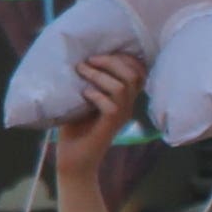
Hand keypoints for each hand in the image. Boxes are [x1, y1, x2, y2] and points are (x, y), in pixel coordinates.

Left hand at [48, 47, 143, 211]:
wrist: (73, 158)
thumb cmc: (75, 125)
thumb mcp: (81, 96)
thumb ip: (87, 80)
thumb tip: (79, 55)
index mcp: (124, 97)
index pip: (138, 71)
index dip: (123, 57)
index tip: (99, 53)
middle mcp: (127, 105)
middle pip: (134, 74)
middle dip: (111, 61)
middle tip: (89, 60)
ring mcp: (121, 116)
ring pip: (122, 87)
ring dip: (99, 75)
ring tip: (81, 71)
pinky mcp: (110, 126)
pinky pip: (111, 106)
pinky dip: (96, 95)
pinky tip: (83, 94)